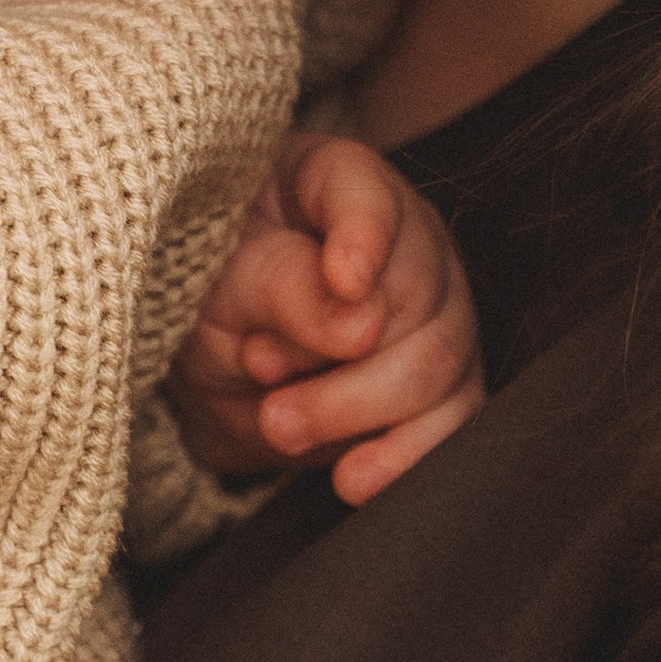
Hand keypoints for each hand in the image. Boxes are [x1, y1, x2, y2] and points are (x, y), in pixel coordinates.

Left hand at [170, 133, 483, 503]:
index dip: (364, 233)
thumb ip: (280, 288)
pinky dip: (407, 456)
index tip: (344, 280)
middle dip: (341, 357)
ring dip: (359, 410)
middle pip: (415, 291)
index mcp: (332, 181)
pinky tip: (354, 480)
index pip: (365, 190)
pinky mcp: (445, 379)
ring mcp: (433, 307)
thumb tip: (359, 324)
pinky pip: (455, 419)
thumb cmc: (205, 295)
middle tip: (266, 387)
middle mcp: (403, 236)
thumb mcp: (215, 283)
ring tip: (279, 426)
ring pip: (440, 362)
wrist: (209, 365)